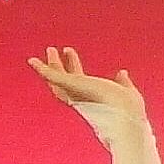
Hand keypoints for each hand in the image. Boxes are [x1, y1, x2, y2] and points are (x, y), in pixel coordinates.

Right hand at [30, 46, 148, 138]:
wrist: (126, 114)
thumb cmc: (130, 109)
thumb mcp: (127, 91)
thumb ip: (123, 82)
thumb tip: (122, 72)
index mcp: (92, 96)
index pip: (78, 79)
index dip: (73, 65)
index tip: (69, 52)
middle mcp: (80, 96)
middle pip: (63, 79)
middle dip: (58, 65)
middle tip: (52, 50)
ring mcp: (74, 92)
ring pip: (55, 79)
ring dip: (50, 64)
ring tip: (49, 49)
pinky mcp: (70, 87)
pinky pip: (51, 77)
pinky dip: (41, 69)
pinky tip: (33, 60)